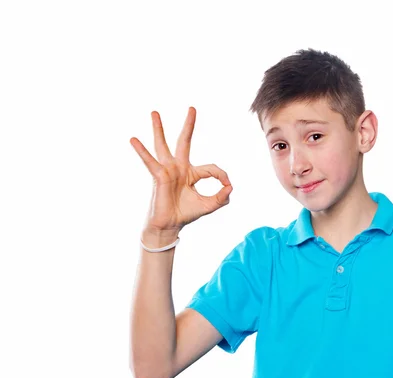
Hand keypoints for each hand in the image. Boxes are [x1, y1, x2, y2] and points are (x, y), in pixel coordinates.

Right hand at [130, 107, 232, 232]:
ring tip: (154, 112)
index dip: (222, 176)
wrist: (170, 226)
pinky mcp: (159, 176)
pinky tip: (133, 139)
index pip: (211, 168)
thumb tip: (230, 186)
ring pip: (163, 145)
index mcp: (192, 173)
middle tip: (192, 108)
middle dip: (189, 125)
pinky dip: (141, 151)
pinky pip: (150, 161)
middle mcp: (179, 168)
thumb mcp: (210, 205)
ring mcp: (168, 170)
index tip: (226, 185)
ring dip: (159, 128)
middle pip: (185, 141)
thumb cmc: (186, 214)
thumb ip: (222, 197)